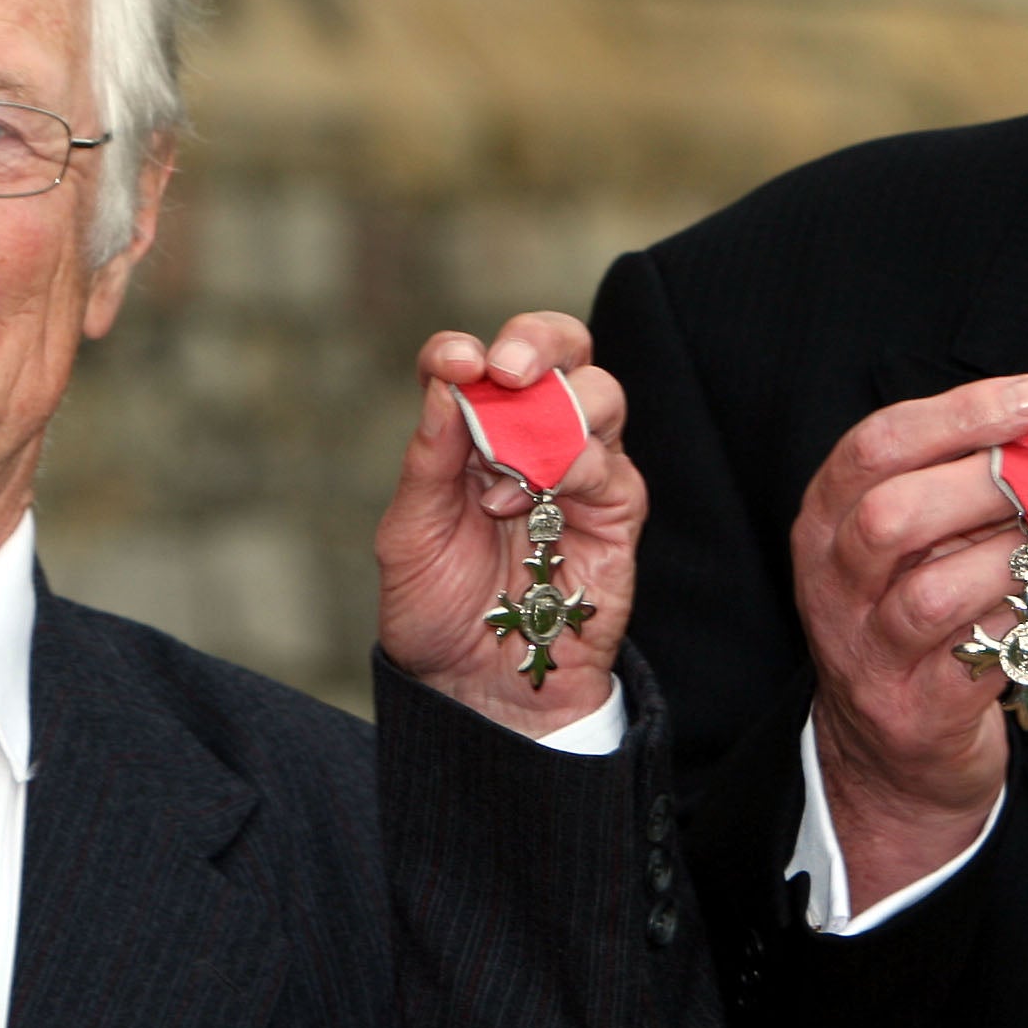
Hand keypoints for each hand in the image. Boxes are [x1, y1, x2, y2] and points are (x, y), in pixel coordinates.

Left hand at [376, 313, 639, 737]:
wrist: (479, 687)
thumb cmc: (441, 609)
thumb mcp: (409, 531)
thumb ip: (429, 456)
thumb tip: (447, 380)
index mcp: (476, 430)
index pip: (481, 359)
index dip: (465, 349)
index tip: (453, 363)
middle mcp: (534, 437)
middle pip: (563, 347)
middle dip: (537, 341)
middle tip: (506, 370)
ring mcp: (582, 470)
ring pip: (599, 392)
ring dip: (550, 417)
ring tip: (507, 473)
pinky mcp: (617, 511)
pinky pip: (611, 462)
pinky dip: (571, 466)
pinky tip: (531, 504)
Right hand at [794, 377, 1027, 907]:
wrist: (889, 761)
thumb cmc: (913, 629)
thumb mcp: (915, 551)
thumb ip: (962, 495)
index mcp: (827, 526)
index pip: (876, 448)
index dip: (961, 414)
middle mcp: (835, 588)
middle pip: (891, 518)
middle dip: (984, 484)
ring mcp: (870, 656)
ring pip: (936, 594)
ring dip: (1022, 557)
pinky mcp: (919, 713)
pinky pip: (989, 661)